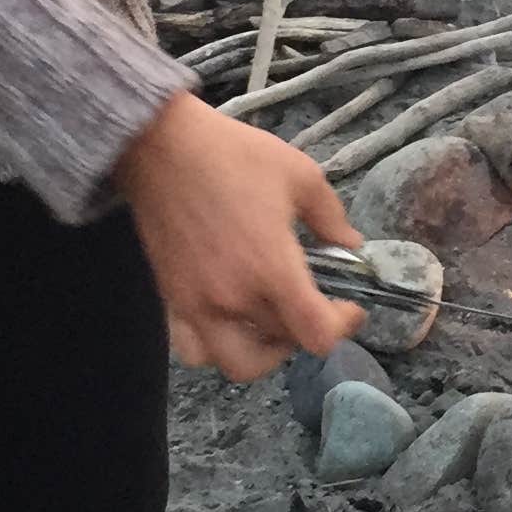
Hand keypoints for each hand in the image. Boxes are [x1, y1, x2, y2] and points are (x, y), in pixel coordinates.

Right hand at [114, 90, 361, 378]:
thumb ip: (331, 218)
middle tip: (314, 307)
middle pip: (283, 346)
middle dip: (307, 330)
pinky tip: (231, 318)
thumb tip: (350, 244)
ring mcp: (197, 304)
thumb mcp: (300, 175)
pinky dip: (218, 346)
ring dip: (262, 352)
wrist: (160, 148)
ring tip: (271, 323)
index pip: (317, 335)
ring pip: (237, 363)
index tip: (349, 306)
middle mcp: (234, 298)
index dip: (343, 327)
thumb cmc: (233, 156)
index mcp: (272, 270)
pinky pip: (196, 348)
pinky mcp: (172, 299)